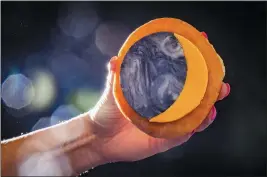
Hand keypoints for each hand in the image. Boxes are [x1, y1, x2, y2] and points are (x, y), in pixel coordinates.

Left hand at [89, 58, 229, 162]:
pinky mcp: (165, 140)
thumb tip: (116, 59)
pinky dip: (194, 127)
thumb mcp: (113, 89)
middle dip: (210, 88)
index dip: (192, 65)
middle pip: (193, 97)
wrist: (99, 137)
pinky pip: (183, 134)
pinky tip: (202, 118)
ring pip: (194, 116)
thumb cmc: (107, 112)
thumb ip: (116, 75)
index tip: (202, 48)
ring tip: (215, 98)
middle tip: (220, 80)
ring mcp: (167, 123)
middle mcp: (165, 107)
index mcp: (156, 93)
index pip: (178, 77)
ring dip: (208, 108)